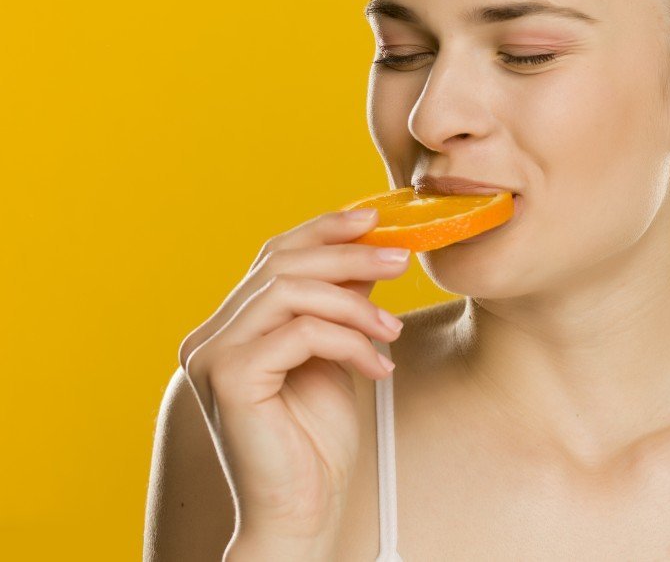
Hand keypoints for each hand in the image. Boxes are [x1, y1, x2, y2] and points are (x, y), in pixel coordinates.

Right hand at [177, 208, 411, 542]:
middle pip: (283, 264)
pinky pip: (299, 332)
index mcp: (231, 325)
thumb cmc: (317, 440)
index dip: (324, 229)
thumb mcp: (337, 352)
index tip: (375, 218)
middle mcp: (211, 334)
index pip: (275, 255)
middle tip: (401, 260)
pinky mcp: (230, 378)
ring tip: (392, 330)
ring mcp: (212, 355)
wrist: (304, 509)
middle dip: (350, 255)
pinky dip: (348, 341)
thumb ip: (341, 303)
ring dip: (355, 304)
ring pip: (291, 291)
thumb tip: (370, 248)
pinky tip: (377, 368)